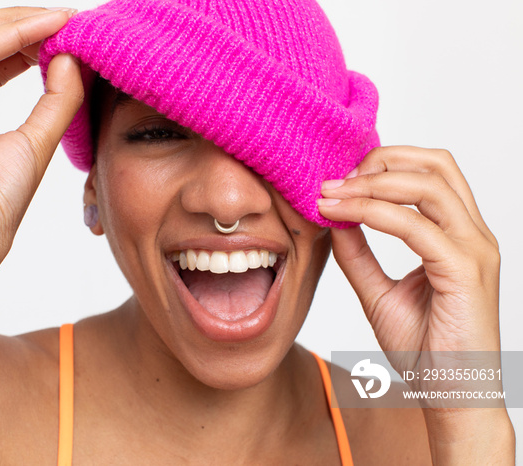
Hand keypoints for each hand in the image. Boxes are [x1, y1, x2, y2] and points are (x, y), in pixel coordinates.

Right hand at [0, 7, 82, 265]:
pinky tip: (40, 30)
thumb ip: (56, 103)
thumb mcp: (37, 145)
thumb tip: (71, 60)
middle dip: (23, 25)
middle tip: (67, 18)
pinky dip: (5, 38)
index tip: (69, 35)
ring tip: (59, 18)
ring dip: (16, 23)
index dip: (30, 44)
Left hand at [317, 146, 512, 462]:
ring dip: (372, 182)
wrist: (449, 395)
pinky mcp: (465, 269)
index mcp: (457, 235)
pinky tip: (342, 215)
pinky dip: (374, 212)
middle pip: (436, 163)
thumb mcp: (378, 292)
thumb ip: (358, 254)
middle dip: (381, 159)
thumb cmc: (424, 348)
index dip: (382, 164)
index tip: (336, 179)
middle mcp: (472, 234)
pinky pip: (416, 226)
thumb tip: (334, 219)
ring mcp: (474, 249)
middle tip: (335, 178)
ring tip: (332, 193)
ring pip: (428, 185)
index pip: (429, 173)